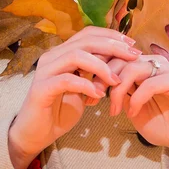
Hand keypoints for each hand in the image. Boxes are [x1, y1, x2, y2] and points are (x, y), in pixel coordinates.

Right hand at [8, 26, 141, 168]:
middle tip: (133, 56)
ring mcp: (45, 71)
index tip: (132, 45)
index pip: (88, 34)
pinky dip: (85, 85)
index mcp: (62, 52)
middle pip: (85, 41)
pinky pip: (66, 80)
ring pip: (76, 56)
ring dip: (101, 65)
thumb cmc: (61, 109)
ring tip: (116, 80)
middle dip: (112, 46)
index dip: (111, 36)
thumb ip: (96, 72)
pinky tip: (98, 95)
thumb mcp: (84, 87)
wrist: (36, 134)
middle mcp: (52, 56)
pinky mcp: (41, 88)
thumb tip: (120, 59)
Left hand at [94, 54, 168, 168]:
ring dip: (118, 89)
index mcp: (141, 66)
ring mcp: (166, 69)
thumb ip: (118, 94)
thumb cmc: (161, 124)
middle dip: (103, 77)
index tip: (85, 90)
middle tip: (93, 97)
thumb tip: (95, 86)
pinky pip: (150, 83)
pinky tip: (133, 112)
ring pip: (133, 68)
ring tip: (114, 108)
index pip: (115, 57)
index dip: (98, 69)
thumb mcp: (132, 108)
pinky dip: (137, 98)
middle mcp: (153, 62)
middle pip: (120, 58)